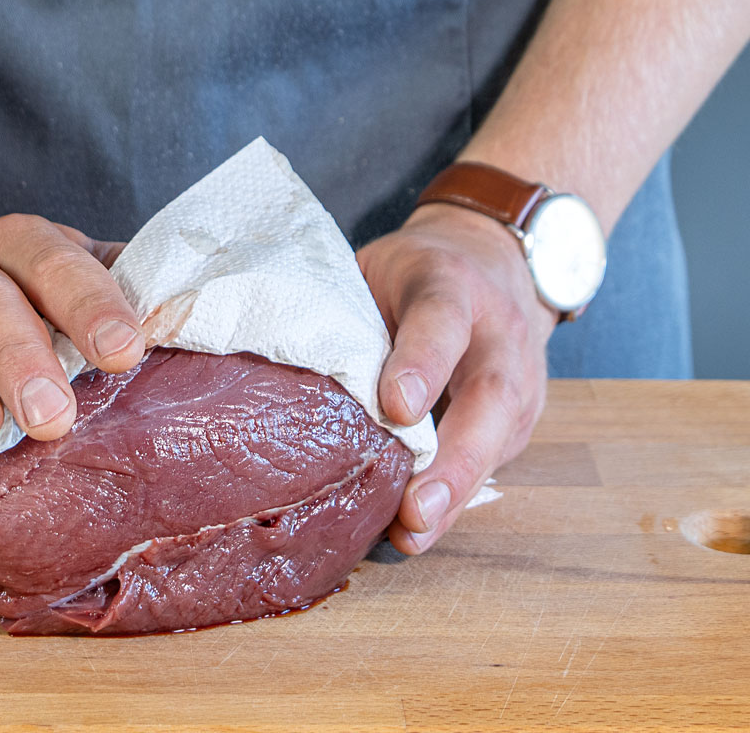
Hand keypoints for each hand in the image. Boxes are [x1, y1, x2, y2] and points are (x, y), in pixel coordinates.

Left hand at [356, 202, 558, 554]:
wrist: (490, 262)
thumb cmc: (410, 277)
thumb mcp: (375, 273)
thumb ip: (348, 316)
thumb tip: (274, 378)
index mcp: (450, 283)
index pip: (441, 319)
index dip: (422, 363)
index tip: (396, 408)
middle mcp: (498, 332)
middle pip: (491, 396)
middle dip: (455, 459)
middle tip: (417, 509)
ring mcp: (522, 378)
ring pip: (500, 438)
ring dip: (457, 493)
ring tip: (415, 534)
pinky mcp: (521, 418)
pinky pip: (493, 460)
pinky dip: (456, 499)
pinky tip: (419, 530)